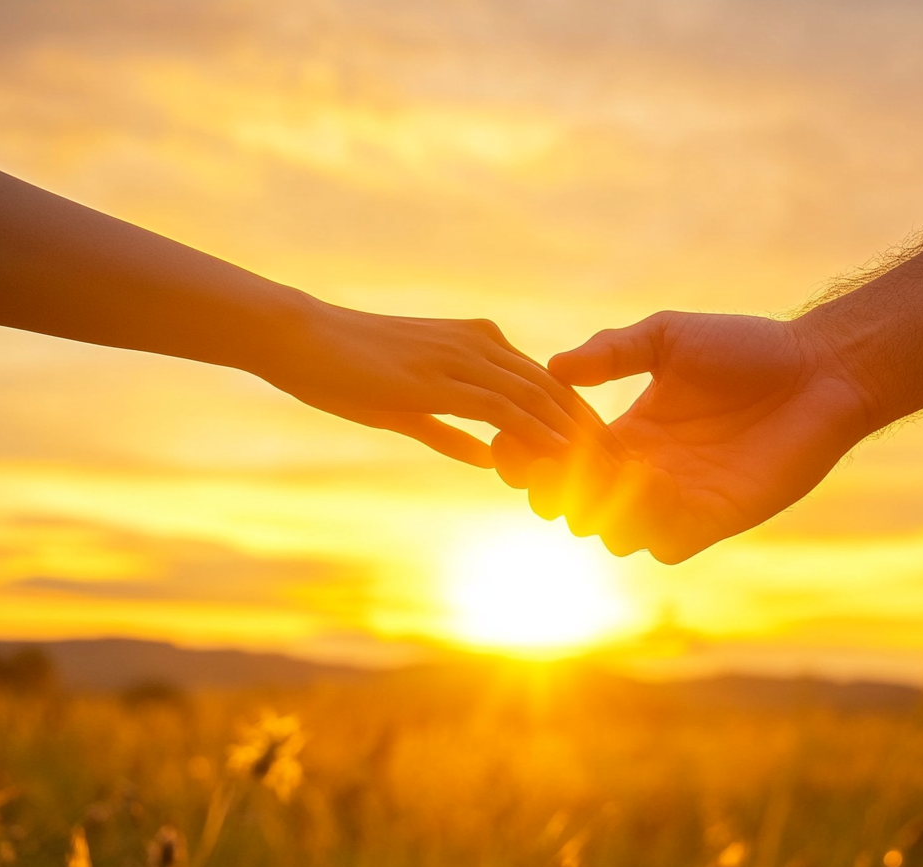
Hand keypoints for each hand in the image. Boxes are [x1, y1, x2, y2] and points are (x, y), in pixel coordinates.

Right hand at [265, 300, 610, 467]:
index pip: (542, 381)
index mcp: (476, 342)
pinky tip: (561, 463)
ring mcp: (461, 358)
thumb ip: (451, 432)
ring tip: (604, 473)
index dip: (574, 418)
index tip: (601, 454)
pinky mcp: (441, 379)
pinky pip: (504, 410)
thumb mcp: (406, 406)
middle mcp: (479, 344)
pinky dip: (536, 437)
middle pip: (552, 389)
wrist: (300, 338)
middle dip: (588, 430)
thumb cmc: (343, 370)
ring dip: (572, 439)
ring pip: (536, 400)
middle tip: (622, 469)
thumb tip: (490, 460)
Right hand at [493, 311, 875, 561]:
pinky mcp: (715, 519)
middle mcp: (644, 475)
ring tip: (605, 467)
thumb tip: (553, 368)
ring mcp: (679, 502)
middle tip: (548, 462)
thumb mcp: (668, 338)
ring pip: (614, 535)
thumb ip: (612, 352)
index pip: (559, 463)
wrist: (818, 368)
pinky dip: (648, 518)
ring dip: (599, 508)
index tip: (511, 438)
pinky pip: (665, 541)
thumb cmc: (747, 348)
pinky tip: (653, 476)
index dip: (530, 457)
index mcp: (627, 436)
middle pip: (575, 508)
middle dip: (553, 490)